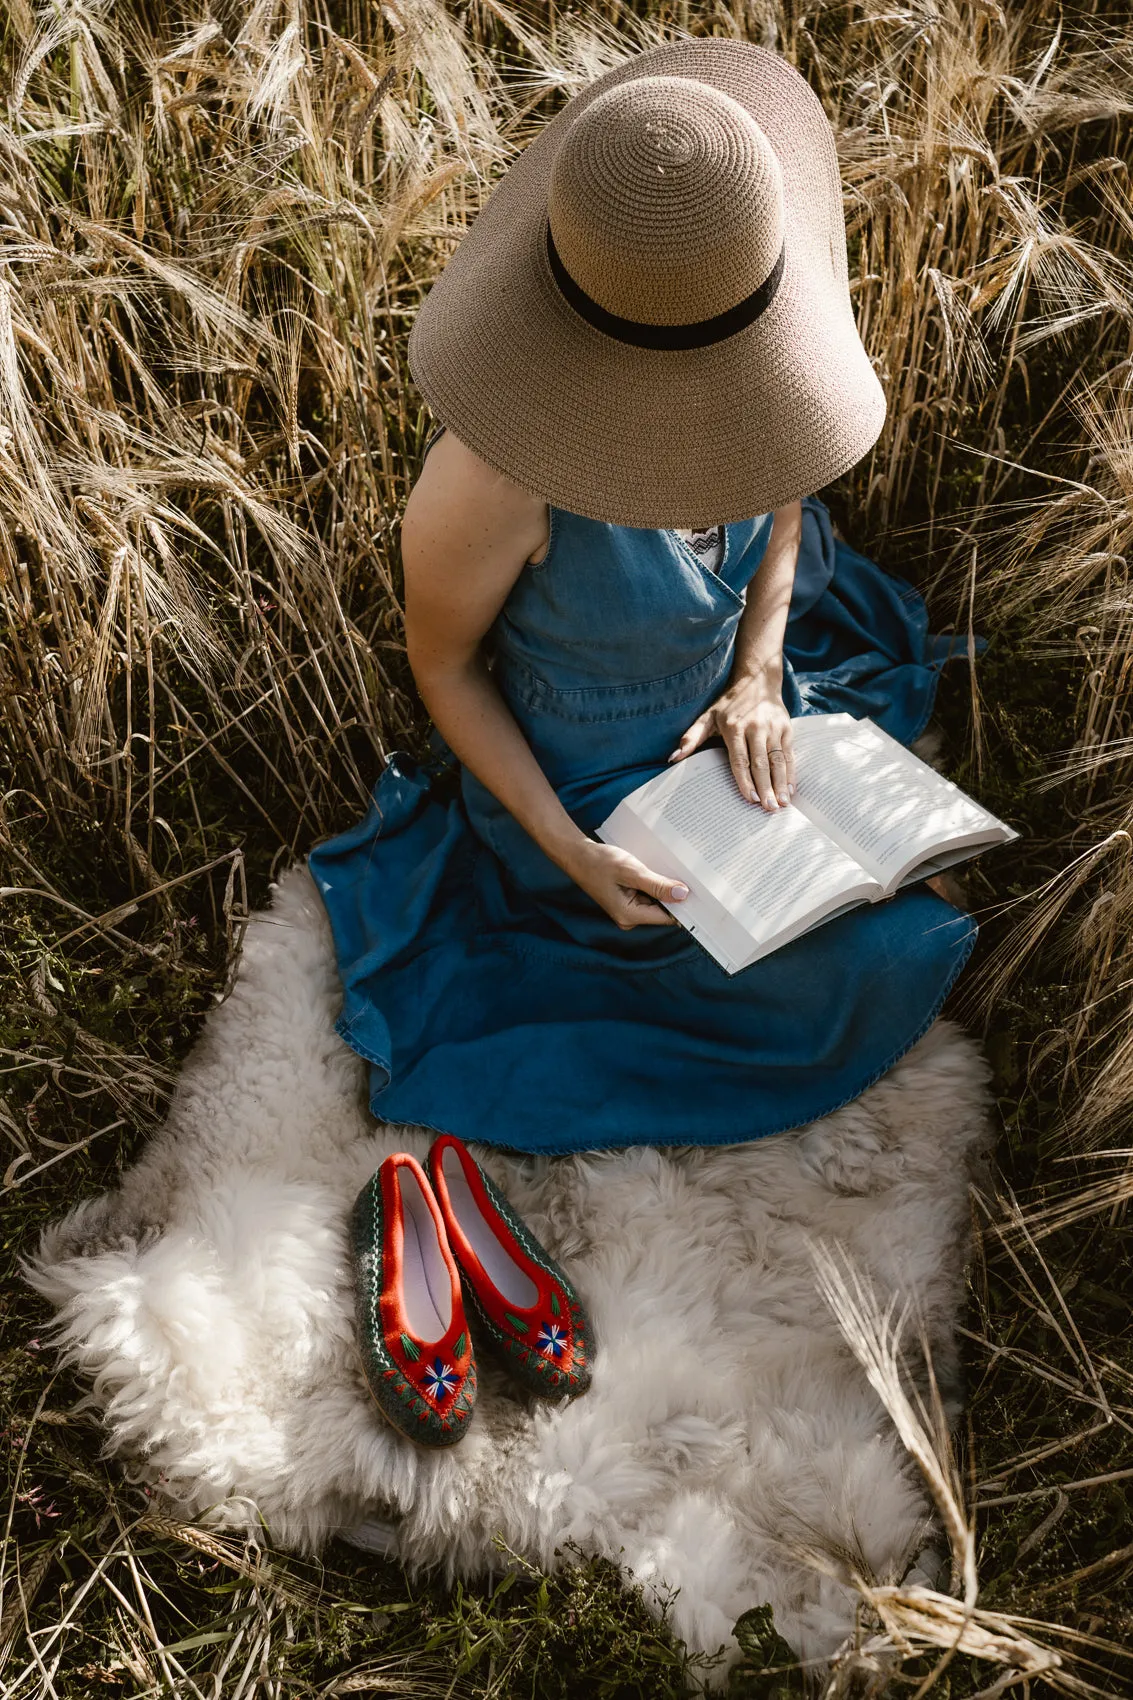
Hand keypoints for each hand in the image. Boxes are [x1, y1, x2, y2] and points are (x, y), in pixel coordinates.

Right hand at [564, 838, 688, 929]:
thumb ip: (657, 885)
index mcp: (629, 916)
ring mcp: (627, 910)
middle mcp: (628, 918)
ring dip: (662, 886)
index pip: (668, 917)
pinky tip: (652, 869)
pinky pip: (647, 895)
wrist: (576, 853)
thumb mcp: (631, 871)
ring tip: (665, 868)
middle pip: (663, 910)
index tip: (699, 892)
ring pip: (656, 901)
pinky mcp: (626, 900)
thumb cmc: (598, 862)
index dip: (684, 906)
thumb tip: (683, 895)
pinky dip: (653, 883)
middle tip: (685, 874)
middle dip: (673, 894)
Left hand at [669, 670, 795, 809]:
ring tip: (783, 804)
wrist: (758, 679)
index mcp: (735, 727)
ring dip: (781, 784)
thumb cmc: (729, 704)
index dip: (745, 780)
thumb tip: (673, 758)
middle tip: (769, 809)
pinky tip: (791, 789)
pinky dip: (791, 773)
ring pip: (778, 760)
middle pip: (761, 763)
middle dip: (766, 788)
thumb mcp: (707, 716)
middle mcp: (756, 728)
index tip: (750, 799)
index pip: (740, 759)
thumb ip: (691, 737)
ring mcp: (774, 728)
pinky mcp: (787, 729)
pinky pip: (789, 755)